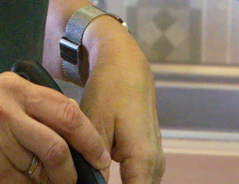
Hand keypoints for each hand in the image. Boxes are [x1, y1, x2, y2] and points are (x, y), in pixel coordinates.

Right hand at [0, 72, 110, 183]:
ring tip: (54, 181)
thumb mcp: (1, 101)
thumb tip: (78, 138)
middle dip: (80, 162)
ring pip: (45, 167)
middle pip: (60, 139)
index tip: (101, 154)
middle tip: (88, 175)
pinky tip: (27, 183)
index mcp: (14, 88)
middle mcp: (7, 109)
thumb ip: (36, 111)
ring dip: (55, 180)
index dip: (90, 137)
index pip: (66, 111)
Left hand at [81, 17, 164, 183]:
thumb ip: (94, 166)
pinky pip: (137, 182)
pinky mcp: (148, 159)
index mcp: (144, 160)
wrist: (126, 66)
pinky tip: (98, 178)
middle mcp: (155, 165)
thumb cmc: (110, 90)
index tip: (87, 182)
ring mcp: (154, 163)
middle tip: (83, 178)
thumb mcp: (94, 127)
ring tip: (89, 175)